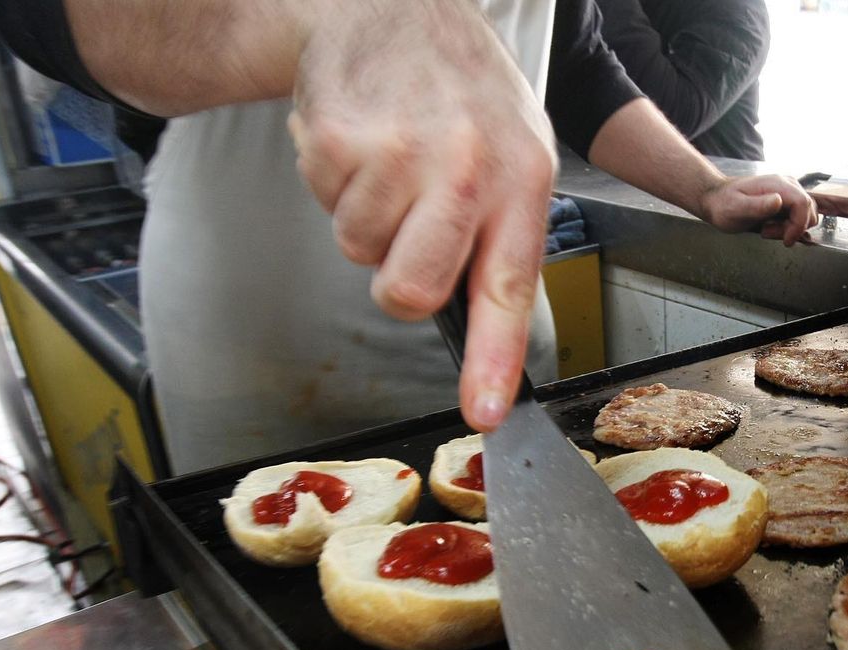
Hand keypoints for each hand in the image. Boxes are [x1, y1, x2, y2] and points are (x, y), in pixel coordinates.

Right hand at [287, 1, 557, 431]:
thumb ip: (501, 237)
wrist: (391, 6)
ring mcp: (399, 152)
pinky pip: (325, 203)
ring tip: (389, 159)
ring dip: (366, 217)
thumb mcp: (514, 151)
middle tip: (408, 229)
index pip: (507, 288)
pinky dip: (335, 180)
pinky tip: (361, 137)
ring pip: (359, 251)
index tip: (484, 411)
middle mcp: (466, 168)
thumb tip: (482, 334)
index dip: (492, 359)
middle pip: (409, 292)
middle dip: (398, 280)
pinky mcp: (339, 138)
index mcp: (521, 178)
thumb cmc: (459, 92)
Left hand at [697, 174, 818, 245]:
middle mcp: (787, 186)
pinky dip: (788, 227)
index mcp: (778, 185)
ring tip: (766, 229)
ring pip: (806, 215)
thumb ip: (758, 205)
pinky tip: (769, 227)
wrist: (716, 200)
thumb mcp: (736, 208)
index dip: (799, 225)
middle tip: (767, 232)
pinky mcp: (786, 202)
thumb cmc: (723, 204)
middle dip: (793, 228)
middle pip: (809, 210)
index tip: (786, 240)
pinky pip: (798, 217)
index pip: (804, 204)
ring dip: (790, 229)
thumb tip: (778, 200)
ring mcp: (788, 193)